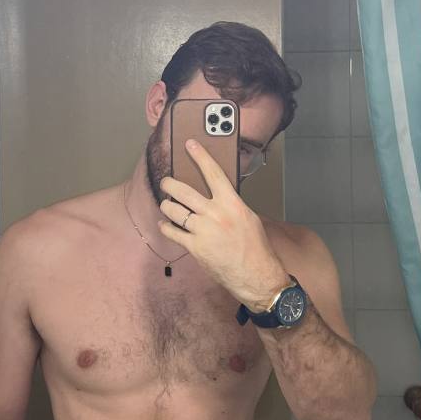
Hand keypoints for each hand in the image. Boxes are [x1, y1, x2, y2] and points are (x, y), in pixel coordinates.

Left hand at [158, 139, 290, 310]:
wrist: (255, 274)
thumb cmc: (255, 248)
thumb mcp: (248, 218)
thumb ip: (230, 206)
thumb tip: (216, 198)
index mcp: (232, 203)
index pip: (213, 173)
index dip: (200, 156)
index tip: (189, 145)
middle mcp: (215, 214)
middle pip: (184, 191)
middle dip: (170, 184)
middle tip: (166, 182)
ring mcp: (203, 230)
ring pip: (174, 210)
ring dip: (167, 205)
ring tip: (166, 204)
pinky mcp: (194, 247)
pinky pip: (172, 232)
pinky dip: (165, 227)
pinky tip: (164, 224)